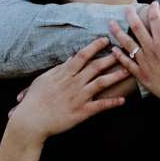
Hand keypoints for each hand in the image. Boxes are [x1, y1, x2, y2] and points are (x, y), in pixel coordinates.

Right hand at [6, 37, 128, 146]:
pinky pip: (100, 106)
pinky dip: (112, 102)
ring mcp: (78, 97)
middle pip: (95, 66)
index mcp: (64, 73)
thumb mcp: (44, 79)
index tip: (105, 39)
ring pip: (101, 83)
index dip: (95, 46)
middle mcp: (73, 83)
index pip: (82, 55)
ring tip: (129, 71)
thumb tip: (70, 58)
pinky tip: (123, 100)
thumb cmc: (34, 99)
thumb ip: (59, 69)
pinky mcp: (81, 112)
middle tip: (123, 50)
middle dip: (111, 57)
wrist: (31, 121)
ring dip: (116, 76)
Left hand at [109, 2, 159, 114]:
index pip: (155, 20)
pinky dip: (119, 56)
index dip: (154, 10)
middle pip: (137, 29)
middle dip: (130, 16)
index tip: (153, 3)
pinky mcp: (142, 76)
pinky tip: (114, 49)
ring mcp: (145, 64)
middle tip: (126, 8)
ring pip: (127, 45)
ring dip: (118, 33)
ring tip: (110, 24)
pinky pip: (127, 64)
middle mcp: (152, 51)